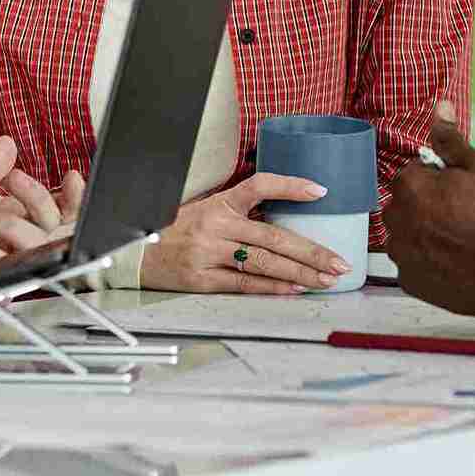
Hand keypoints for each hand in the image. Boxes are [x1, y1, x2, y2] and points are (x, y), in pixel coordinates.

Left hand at [0, 167, 87, 266]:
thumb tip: (8, 143)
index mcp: (12, 213)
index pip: (56, 209)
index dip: (72, 196)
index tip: (70, 176)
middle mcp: (12, 238)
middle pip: (54, 227)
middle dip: (39, 203)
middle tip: (13, 182)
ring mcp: (2, 260)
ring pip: (34, 248)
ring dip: (8, 224)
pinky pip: (6, 271)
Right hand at [139, 174, 351, 293]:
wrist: (134, 253)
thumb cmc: (176, 231)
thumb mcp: (206, 210)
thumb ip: (239, 214)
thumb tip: (284, 218)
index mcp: (219, 203)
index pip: (259, 185)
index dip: (290, 186)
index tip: (320, 190)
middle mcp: (216, 226)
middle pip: (274, 237)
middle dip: (312, 251)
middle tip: (339, 262)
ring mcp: (209, 253)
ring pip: (264, 263)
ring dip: (300, 273)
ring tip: (325, 279)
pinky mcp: (203, 279)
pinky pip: (245, 283)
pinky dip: (272, 287)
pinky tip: (294, 289)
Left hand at [385, 103, 474, 315]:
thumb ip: (452, 141)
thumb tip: (439, 106)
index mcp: (409, 187)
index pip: (413, 174)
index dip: (437, 182)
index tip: (459, 193)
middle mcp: (395, 220)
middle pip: (405, 205)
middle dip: (425, 207)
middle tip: (461, 217)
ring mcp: (401, 254)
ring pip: (406, 236)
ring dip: (424, 235)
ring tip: (459, 242)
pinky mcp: (409, 282)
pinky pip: (412, 265)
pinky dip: (428, 263)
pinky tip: (453, 264)